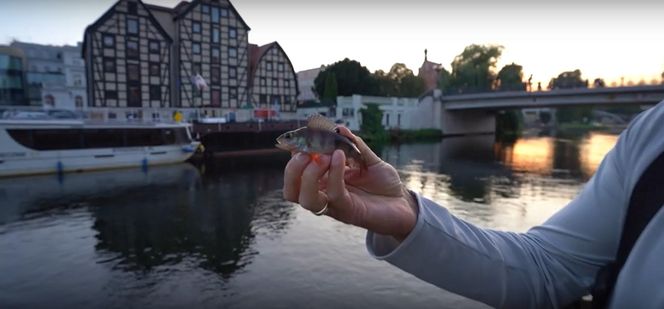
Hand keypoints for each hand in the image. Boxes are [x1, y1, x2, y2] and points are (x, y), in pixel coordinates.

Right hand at [283, 127, 417, 240]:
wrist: (403, 205)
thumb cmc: (384, 184)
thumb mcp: (368, 159)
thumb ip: (353, 145)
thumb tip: (338, 127)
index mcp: (322, 182)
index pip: (295, 172)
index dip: (293, 154)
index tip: (304, 135)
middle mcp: (323, 195)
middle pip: (290, 190)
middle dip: (292, 169)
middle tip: (306, 151)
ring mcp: (334, 205)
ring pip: (304, 198)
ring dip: (308, 175)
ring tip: (324, 156)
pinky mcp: (349, 211)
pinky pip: (333, 193)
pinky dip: (334, 173)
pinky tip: (340, 156)